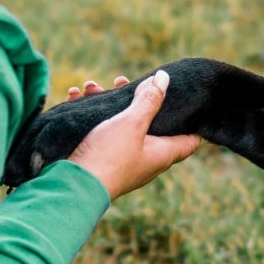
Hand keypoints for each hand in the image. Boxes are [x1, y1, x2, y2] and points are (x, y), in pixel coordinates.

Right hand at [65, 70, 200, 199]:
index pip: (189, 141)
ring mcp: (120, 158)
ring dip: (107, 103)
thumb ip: (149, 100)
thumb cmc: (108, 157)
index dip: (192, 121)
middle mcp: (144, 158)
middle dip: (138, 100)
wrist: (71, 185)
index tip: (187, 100)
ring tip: (93, 87)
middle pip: (150, 124)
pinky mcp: (98, 157)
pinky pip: (97, 130)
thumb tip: (164, 78)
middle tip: (124, 82)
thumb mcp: (132, 123)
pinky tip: (76, 96)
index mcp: (161, 154)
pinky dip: (88, 112)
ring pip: (119, 124)